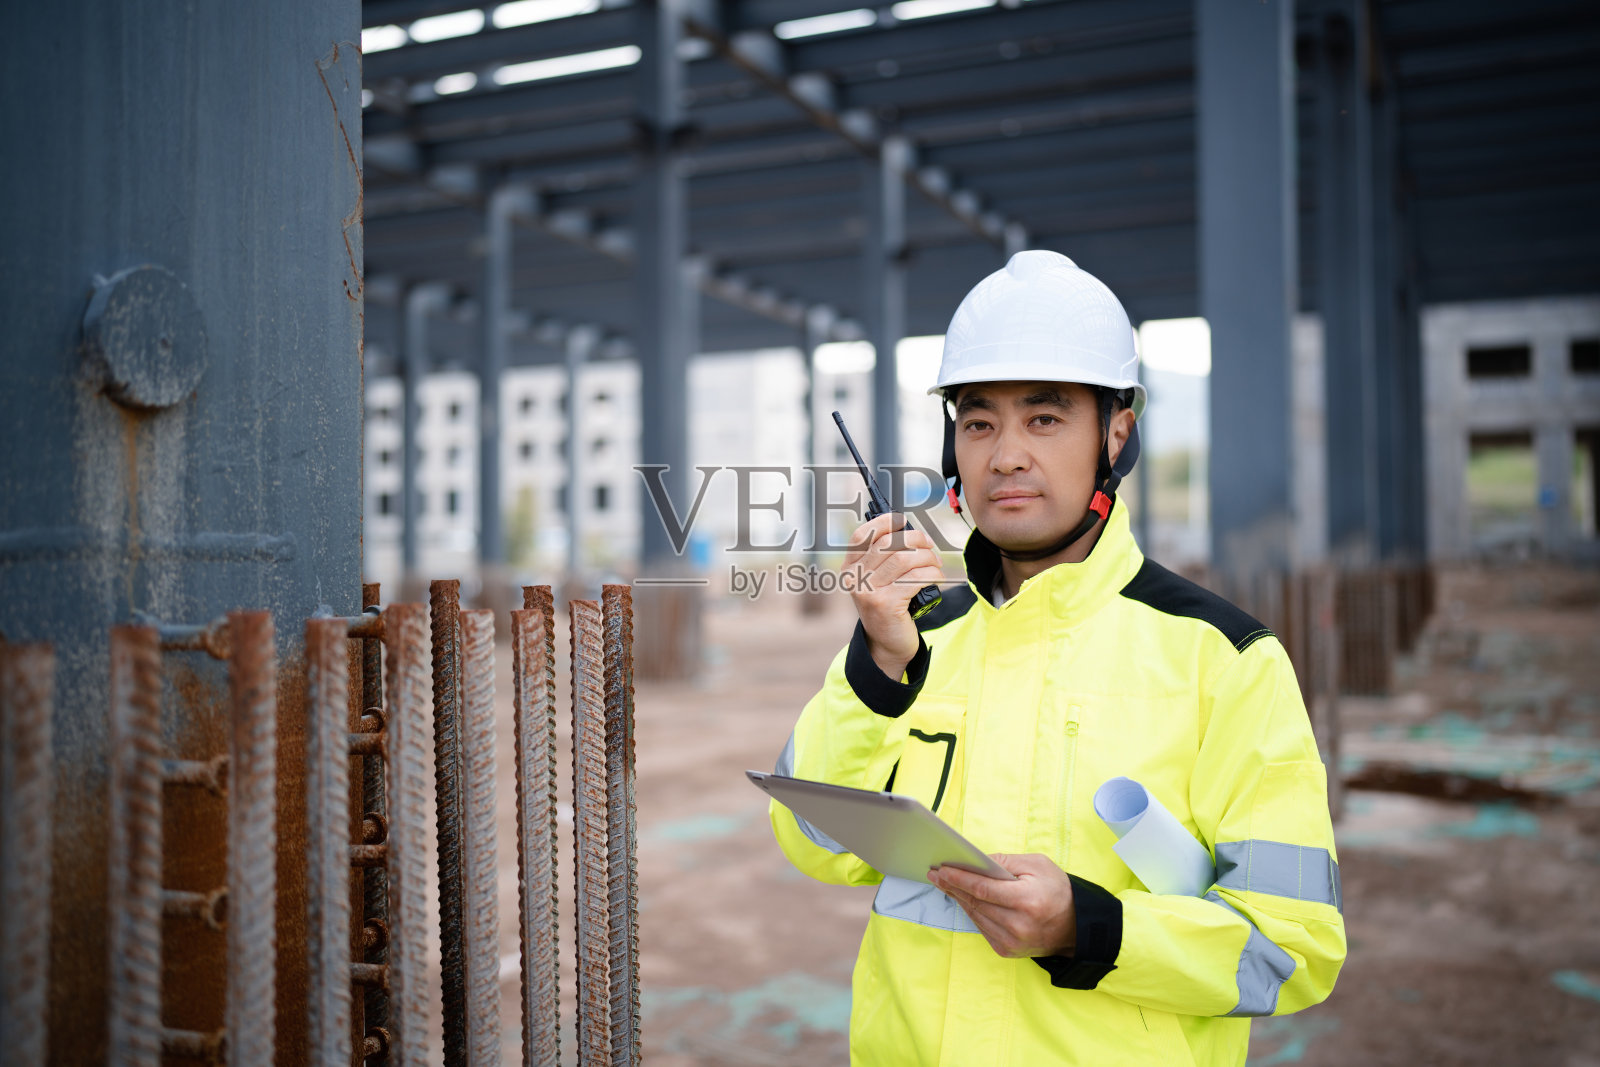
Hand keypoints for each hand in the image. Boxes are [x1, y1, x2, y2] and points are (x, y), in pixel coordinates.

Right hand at [843, 513, 944, 678]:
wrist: (887, 645)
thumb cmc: (889, 607)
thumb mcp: (878, 581)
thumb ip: (884, 558)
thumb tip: (909, 531)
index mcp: (850, 568)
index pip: (862, 535)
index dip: (884, 523)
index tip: (903, 522)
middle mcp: (855, 578)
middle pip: (890, 543)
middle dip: (917, 540)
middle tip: (930, 548)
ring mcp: (869, 591)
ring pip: (905, 558)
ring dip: (928, 558)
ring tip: (935, 565)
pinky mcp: (886, 604)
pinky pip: (916, 578)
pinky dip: (932, 574)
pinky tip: (936, 578)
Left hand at [927, 853, 1076, 958]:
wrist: (1076, 926)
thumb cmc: (1058, 890)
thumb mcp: (1037, 865)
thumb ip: (1005, 862)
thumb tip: (977, 861)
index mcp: (1026, 901)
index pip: (983, 889)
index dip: (959, 878)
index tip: (942, 869)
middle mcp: (1018, 925)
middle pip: (975, 902)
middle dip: (953, 886)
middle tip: (936, 873)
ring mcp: (1012, 941)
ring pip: (975, 916)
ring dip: (958, 899)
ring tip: (945, 883)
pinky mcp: (1007, 950)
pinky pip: (981, 927)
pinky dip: (972, 912)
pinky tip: (964, 899)